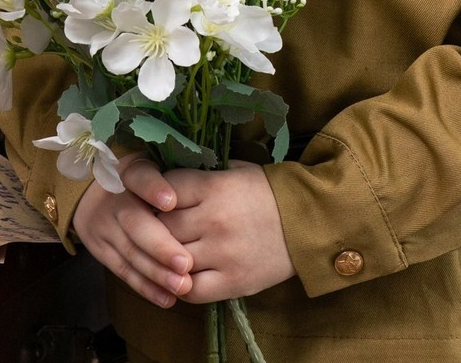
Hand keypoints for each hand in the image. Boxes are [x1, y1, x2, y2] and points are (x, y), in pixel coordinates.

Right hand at [73, 153, 193, 308]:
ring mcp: (103, 224)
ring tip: (183, 285)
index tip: (172, 201)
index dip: (153, 188)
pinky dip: (146, 287)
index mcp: (130, 171)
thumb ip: (177, 178)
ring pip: (130, 252)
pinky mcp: (99, 248)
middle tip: (186, 263)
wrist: (93, 192)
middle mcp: (114, 197)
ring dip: (157, 273)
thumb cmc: (144, 181)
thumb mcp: (155, 167)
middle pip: (135, 223)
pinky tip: (167, 297)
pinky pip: (123, 271)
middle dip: (161, 245)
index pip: (139, 176)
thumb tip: (215, 184)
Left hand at [162, 161, 295, 301]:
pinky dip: (181, 285)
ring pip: (171, 260)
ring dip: (165, 258)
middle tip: (156, 228)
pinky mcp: (232, 282)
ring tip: (167, 253)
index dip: (153, 195)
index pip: (163, 190)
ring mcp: (222, 253)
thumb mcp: (234, 170)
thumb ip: (201, 175)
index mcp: (213, 186)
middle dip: (155, 227)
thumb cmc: (267, 191)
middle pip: (161, 227)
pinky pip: (190, 290)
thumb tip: (164, 180)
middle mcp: (213, 219)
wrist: (307, 222)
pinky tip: (182, 276)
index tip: (153, 200)